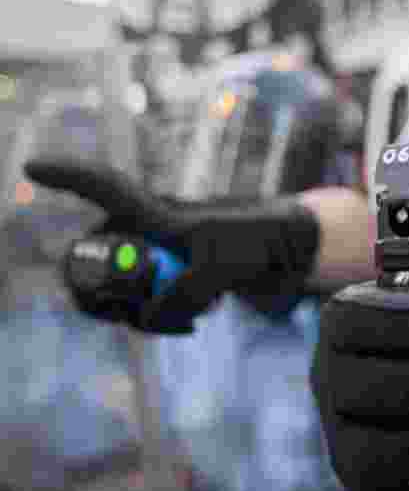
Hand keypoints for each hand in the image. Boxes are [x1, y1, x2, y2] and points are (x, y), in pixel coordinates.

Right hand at [25, 157, 320, 332]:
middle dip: (100, 295)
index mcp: (155, 212)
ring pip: (115, 297)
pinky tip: (194, 321)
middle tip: (134, 311)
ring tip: (188, 317)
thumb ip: (184, 292)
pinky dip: (161, 323)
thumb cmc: (263, 242)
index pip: (104, 187)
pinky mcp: (171, 285)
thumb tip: (153, 315)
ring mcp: (155, 261)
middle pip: (88, 262)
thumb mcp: (224, 265)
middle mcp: (145, 232)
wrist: (296, 257)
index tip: (31, 166)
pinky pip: (144, 314)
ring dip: (142, 316)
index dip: (67, 176)